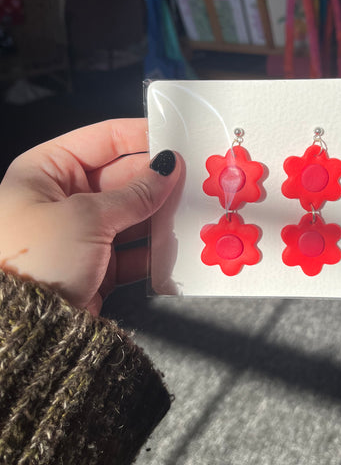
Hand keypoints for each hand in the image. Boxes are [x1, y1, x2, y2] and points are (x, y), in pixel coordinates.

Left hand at [0, 119, 179, 315]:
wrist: (26, 328)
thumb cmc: (34, 260)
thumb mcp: (87, 216)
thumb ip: (135, 193)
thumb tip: (166, 167)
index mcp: (46, 171)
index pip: (101, 140)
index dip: (139, 136)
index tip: (173, 138)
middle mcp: (61, 199)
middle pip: (121, 179)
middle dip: (155, 182)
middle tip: (189, 181)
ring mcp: (80, 234)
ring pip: (131, 216)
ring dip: (158, 217)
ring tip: (184, 214)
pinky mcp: (95, 267)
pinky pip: (132, 250)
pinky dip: (152, 250)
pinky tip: (171, 247)